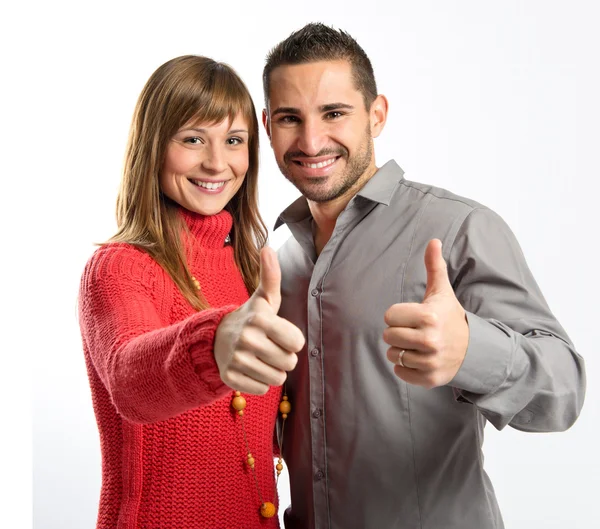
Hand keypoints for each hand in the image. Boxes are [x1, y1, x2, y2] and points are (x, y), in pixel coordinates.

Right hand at [214, 247, 304, 394]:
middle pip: (289, 363)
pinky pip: (262, 389)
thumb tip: (267, 247)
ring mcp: (237, 360)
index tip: (280, 334)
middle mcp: (247, 340)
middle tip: (270, 347)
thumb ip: (271, 276)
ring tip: (261, 358)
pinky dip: (260, 382)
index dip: (293, 341)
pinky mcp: (230, 378)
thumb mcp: (264, 299)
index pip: (298, 343)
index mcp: (260, 319)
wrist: (216, 339)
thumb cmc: (252, 318)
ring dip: (273, 371)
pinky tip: (251, 368)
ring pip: (277, 378)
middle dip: (284, 357)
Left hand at [383, 239, 468, 388]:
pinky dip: (406, 368)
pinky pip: (400, 372)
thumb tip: (433, 240)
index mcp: (429, 316)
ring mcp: (430, 361)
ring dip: (401, 350)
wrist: (473, 349)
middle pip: (388, 336)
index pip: (388, 316)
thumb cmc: (450, 316)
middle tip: (415, 331)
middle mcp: (430, 340)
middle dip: (398, 332)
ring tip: (418, 345)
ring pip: (393, 355)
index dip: (398, 315)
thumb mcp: (442, 291)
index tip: (413, 316)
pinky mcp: (430, 379)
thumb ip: (434, 266)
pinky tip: (420, 359)